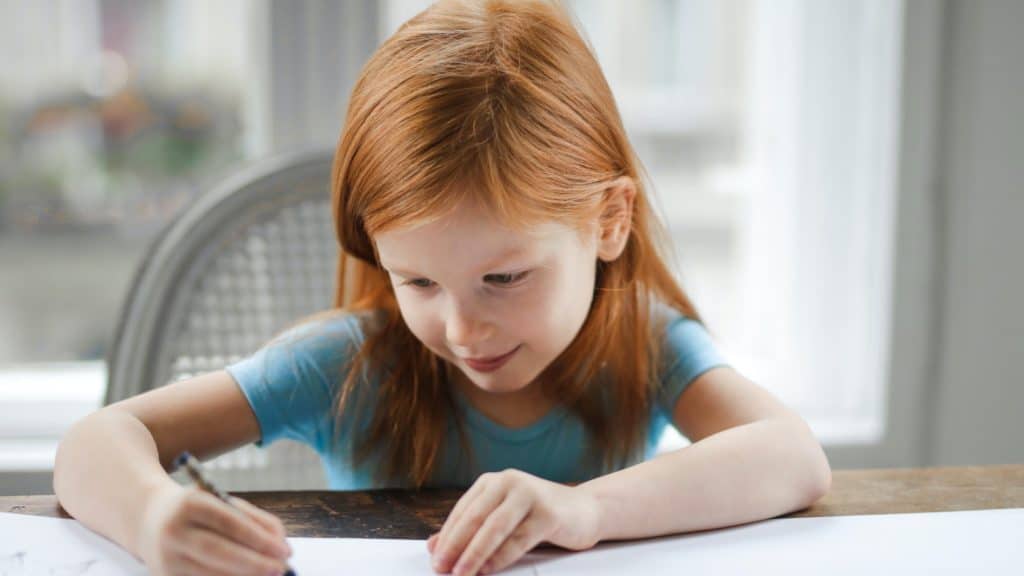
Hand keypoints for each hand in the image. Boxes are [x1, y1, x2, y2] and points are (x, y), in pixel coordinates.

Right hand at [137, 484, 292, 575]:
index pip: (230, 523)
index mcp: (190, 504)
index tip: (284, 550)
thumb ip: (253, 518)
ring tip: (269, 575)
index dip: (259, 539)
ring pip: (211, 574)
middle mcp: (174, 531)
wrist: (148, 519)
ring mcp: (166, 558)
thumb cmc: (197, 509)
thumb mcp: (221, 501)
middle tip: (280, 569)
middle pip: (219, 552)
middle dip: (255, 564)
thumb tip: (280, 543)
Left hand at [427, 469, 600, 574]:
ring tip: (462, 573)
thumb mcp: (502, 517)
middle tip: (442, 568)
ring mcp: (530, 495)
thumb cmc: (538, 516)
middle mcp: (510, 482)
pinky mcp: (548, 513)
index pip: (463, 511)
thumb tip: (434, 547)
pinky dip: (500, 557)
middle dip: (456, 545)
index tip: (435, 559)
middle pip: (475, 517)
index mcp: (493, 482)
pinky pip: (518, 539)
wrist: (585, 510)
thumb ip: (470, 529)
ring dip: (475, 554)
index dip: (447, 536)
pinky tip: (488, 569)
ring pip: (495, 528)